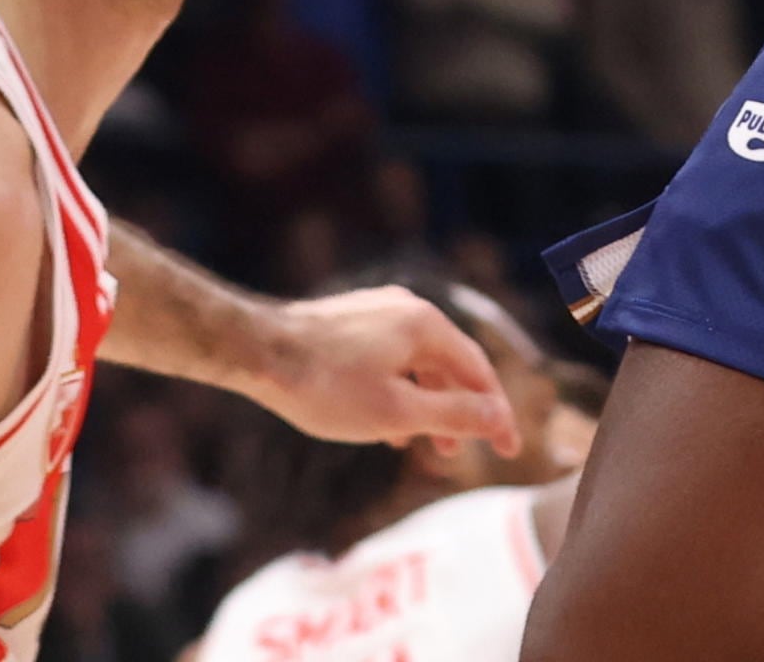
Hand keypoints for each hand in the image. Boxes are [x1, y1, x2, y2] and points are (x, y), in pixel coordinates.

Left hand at [250, 284, 517, 451]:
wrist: (255, 350)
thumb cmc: (325, 385)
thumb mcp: (397, 412)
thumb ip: (453, 415)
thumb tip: (499, 418)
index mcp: (428, 325)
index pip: (479, 371)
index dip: (497, 413)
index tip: (509, 450)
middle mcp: (409, 308)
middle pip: (450, 363)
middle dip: (459, 411)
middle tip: (460, 454)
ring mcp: (377, 310)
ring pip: (418, 361)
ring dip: (427, 402)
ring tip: (422, 444)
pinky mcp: (349, 320)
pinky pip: (391, 356)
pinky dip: (400, 388)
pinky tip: (383, 421)